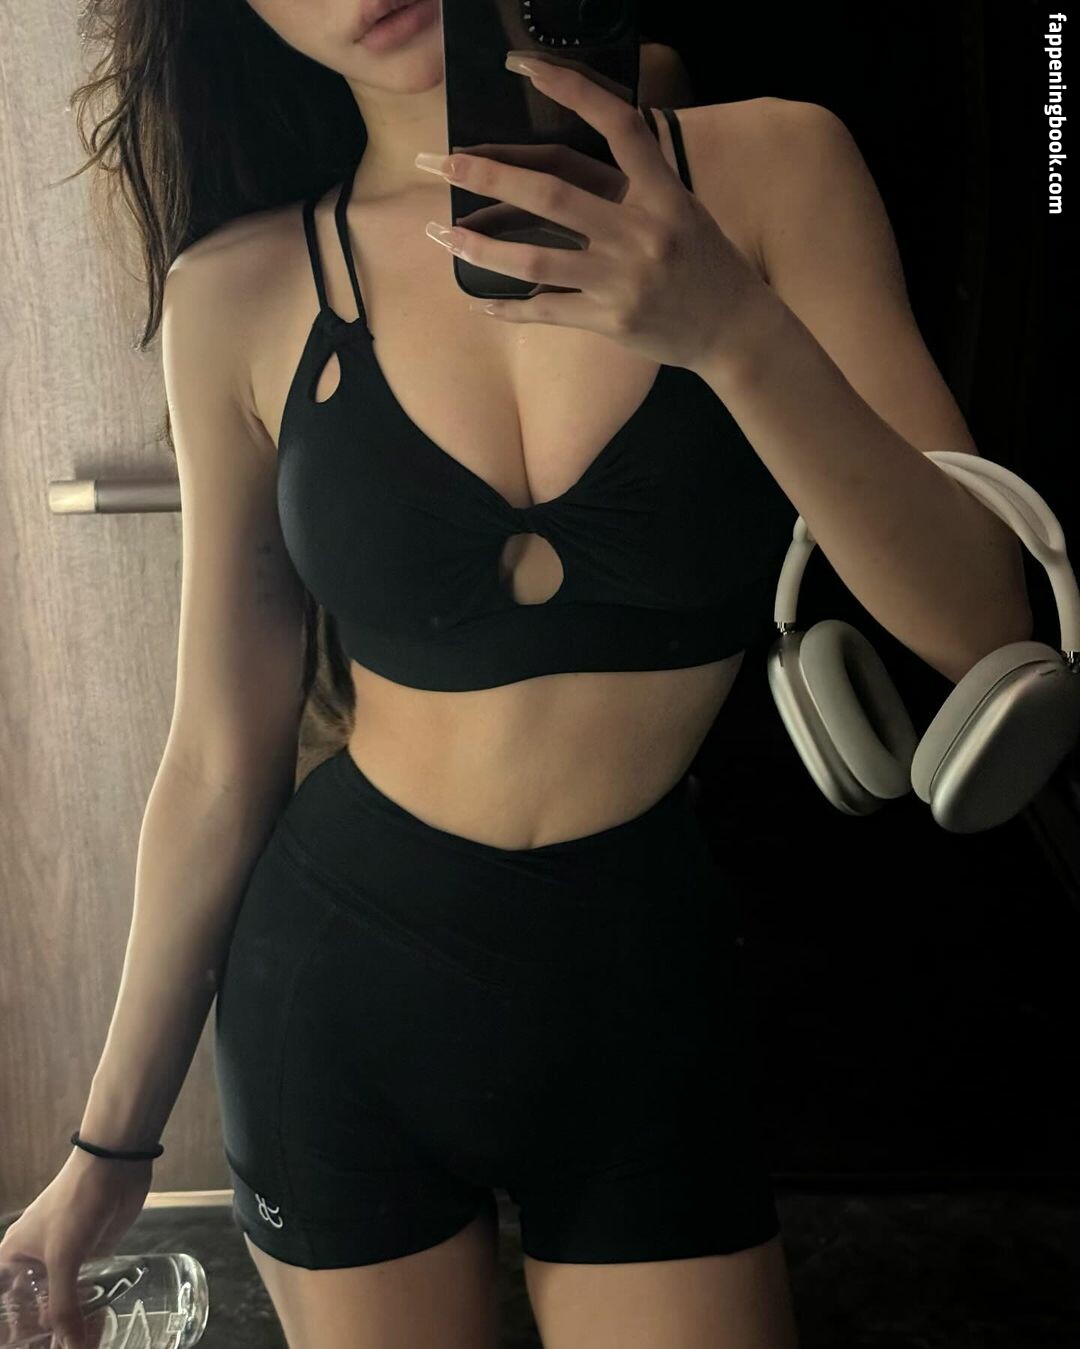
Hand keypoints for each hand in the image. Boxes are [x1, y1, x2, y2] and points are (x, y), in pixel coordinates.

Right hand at [0, 1147, 152, 1348]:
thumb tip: (70, 1347)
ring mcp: (64, 1258)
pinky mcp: (91, 1255)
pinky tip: (96, 1331)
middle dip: (37, 1331)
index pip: (1, 1300)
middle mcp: (34, 1260)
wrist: (116, 1166)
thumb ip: (64, 1306)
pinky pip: (85, 1290)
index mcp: (12, 1256)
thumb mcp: (63, 1258)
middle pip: (28, 1305)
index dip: (6, 1322)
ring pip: (59, 1300)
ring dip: (65, 1324)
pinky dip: (88, 1309)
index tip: (16, 1344)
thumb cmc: (75, 1204)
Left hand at [415, 53, 766, 375]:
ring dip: (483, 247)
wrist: (735, 331)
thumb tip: (576, 159)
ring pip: (537, 260)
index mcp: (663, 193)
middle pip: (552, 194)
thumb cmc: (705, 264)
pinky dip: (510, 308)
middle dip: (489, 177)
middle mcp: (642, 232)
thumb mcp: (683, 209)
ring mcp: (624, 279)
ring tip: (443, 235)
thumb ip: (637, 183)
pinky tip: (480, 300)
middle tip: (442, 163)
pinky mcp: (612, 320)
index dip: (571, 90)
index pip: (617, 125)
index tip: (524, 67)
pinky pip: (548, 311)